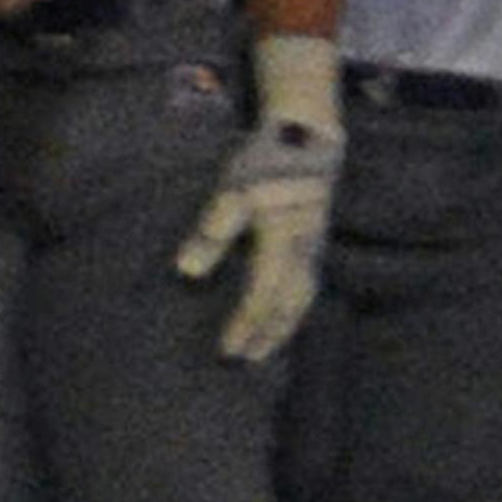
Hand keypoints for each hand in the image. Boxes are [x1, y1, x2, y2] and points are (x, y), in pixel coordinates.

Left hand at [175, 32, 344, 363]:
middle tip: (245, 363)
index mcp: (283, 242)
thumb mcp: (233, 189)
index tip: (226, 351)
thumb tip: (187, 271)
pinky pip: (306, 288)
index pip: (262, 296)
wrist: (310, 139)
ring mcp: (312, 249)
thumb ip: (212, 230)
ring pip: (301, 300)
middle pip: (287, 308)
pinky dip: (292, 310)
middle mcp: (303, 253)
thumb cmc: (267, 162)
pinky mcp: (313, 243)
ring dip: (282, 328)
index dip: (245, 325)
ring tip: (263, 349)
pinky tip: (280, 316)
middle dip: (267, 337)